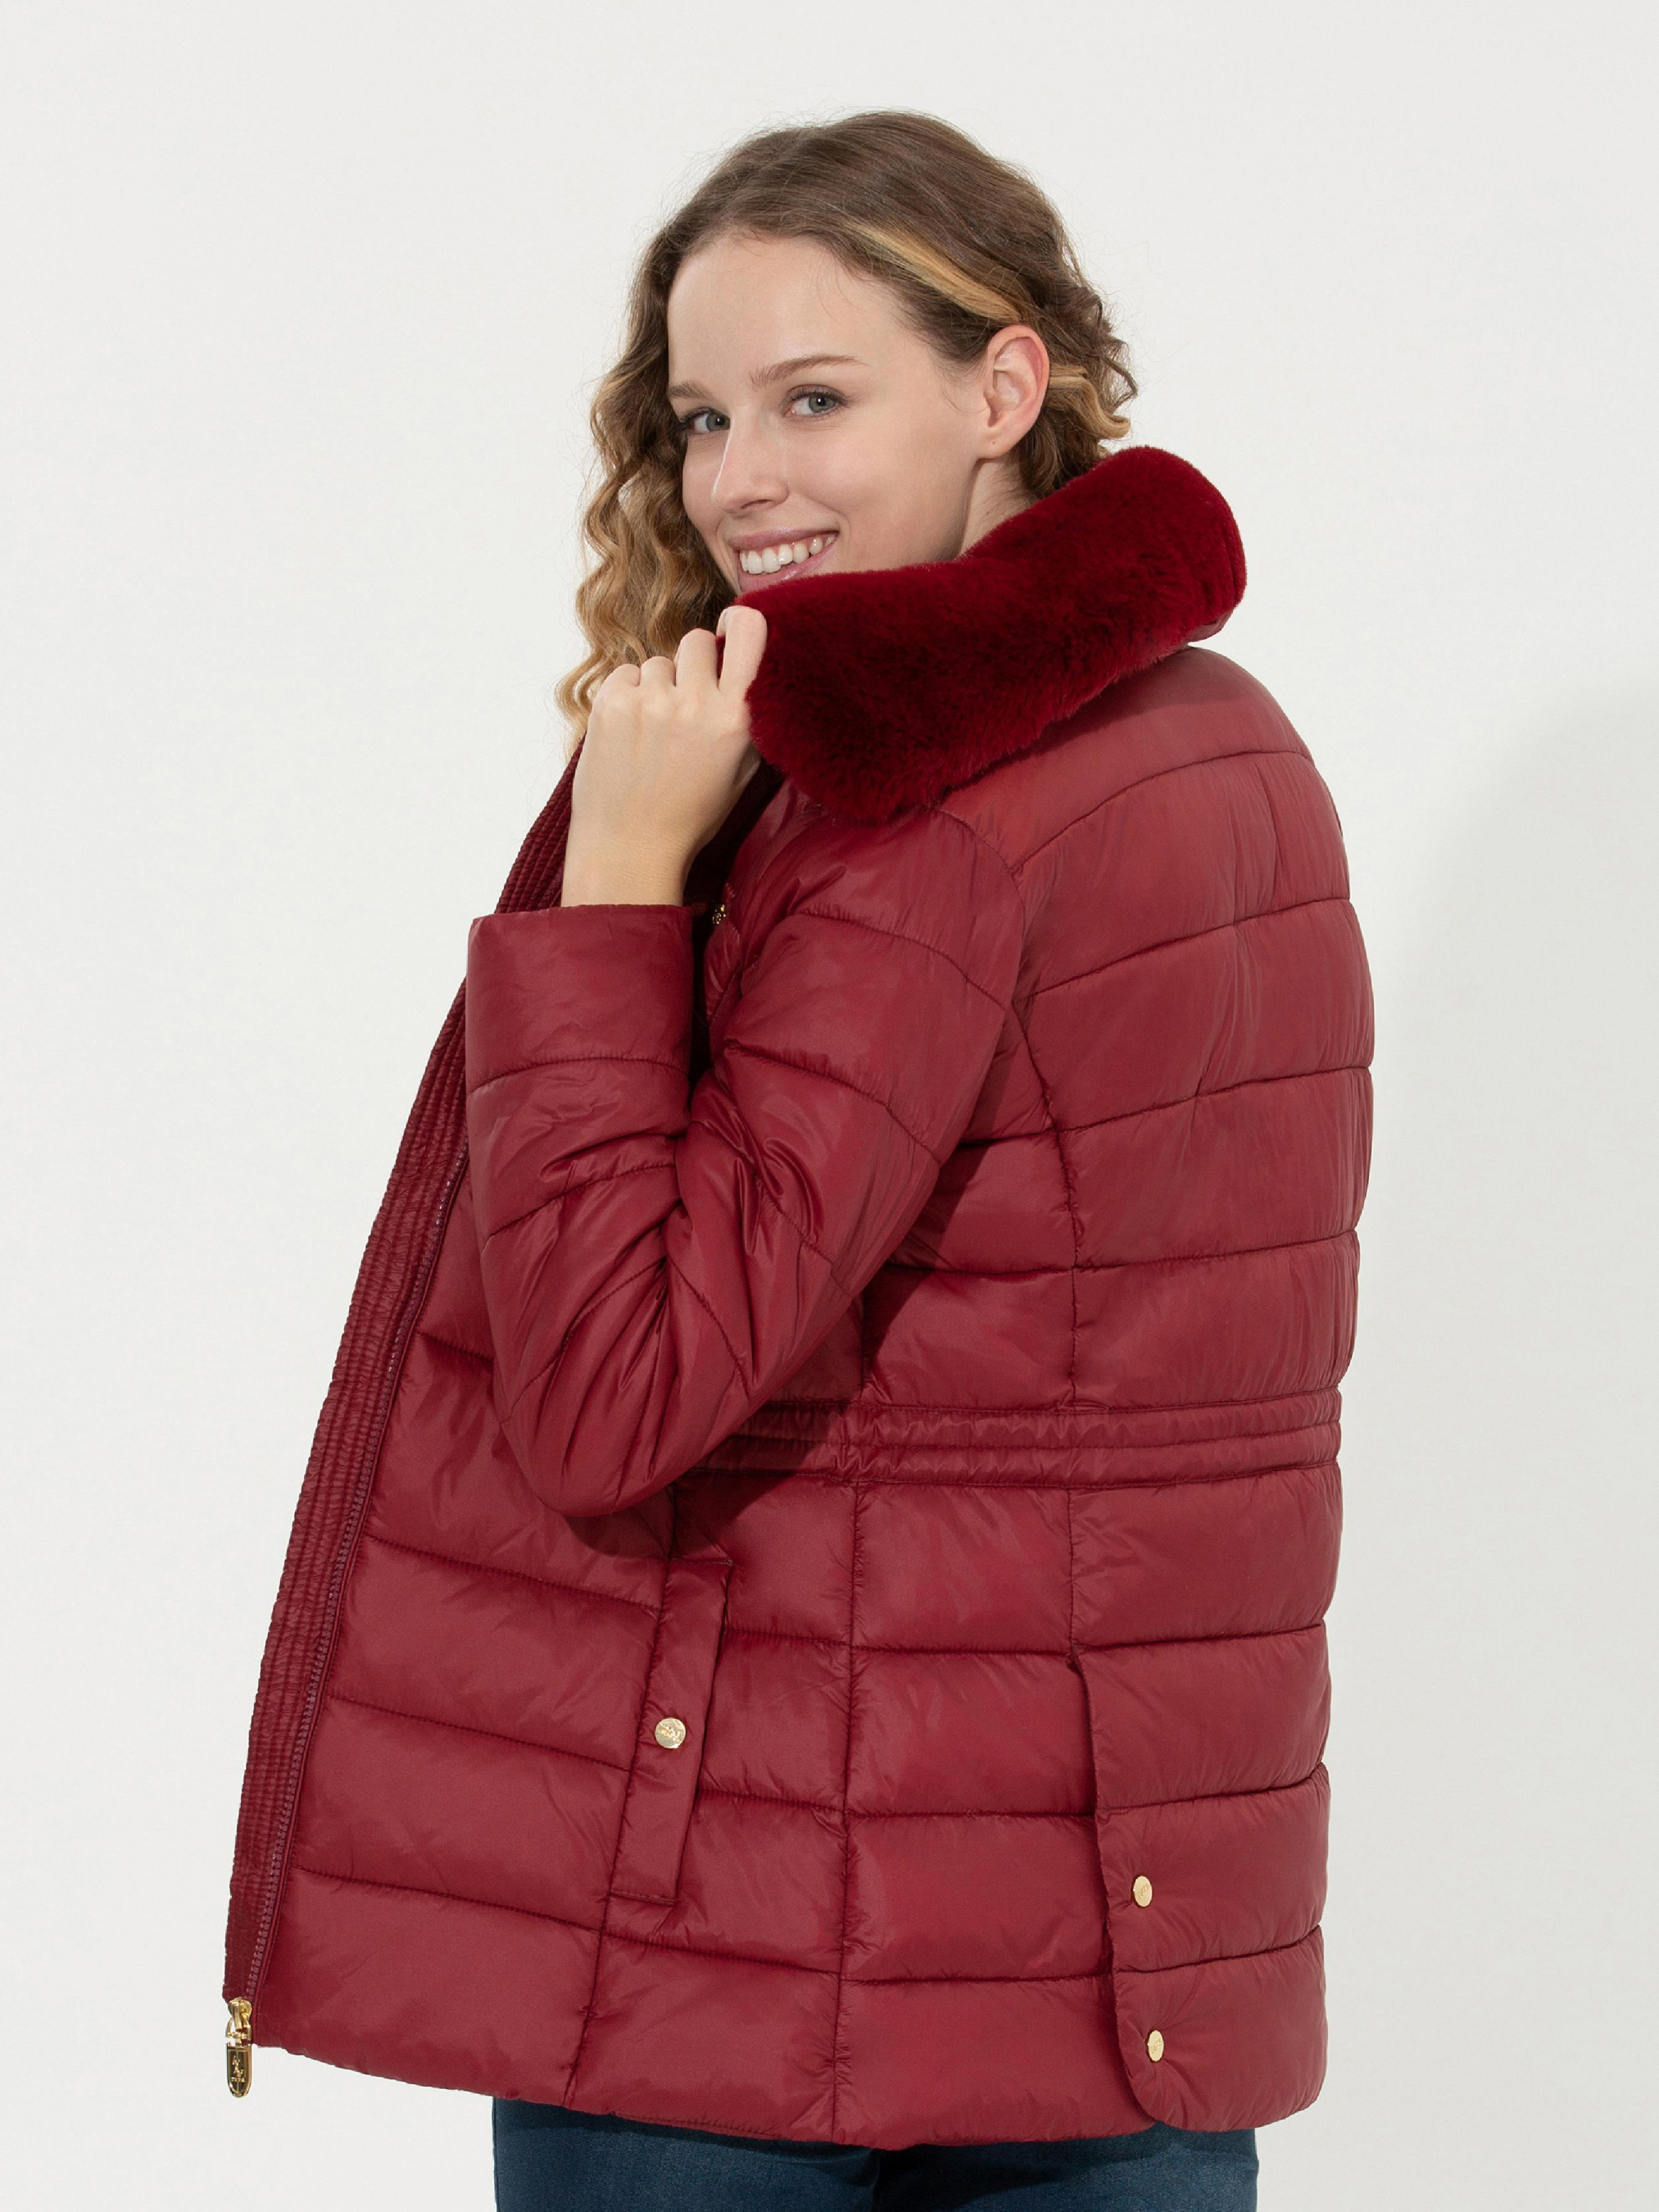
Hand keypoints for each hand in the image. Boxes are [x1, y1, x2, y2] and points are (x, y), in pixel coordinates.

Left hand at [562, 604, 767, 905]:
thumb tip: (749, 664)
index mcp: (736, 720)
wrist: (630, 848)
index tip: (729, 633)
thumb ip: (748, 719)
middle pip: (696, 641)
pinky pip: (624, 674)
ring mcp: (650, 702)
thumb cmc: (688, 816)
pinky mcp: (610, 704)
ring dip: (656, 686)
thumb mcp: (740, 772)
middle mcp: (696, 704)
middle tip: (684, 702)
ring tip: (653, 732)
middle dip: (692, 664)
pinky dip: (626, 695)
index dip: (737, 624)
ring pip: (657, 662)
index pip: (748, 630)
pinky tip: (630, 733)